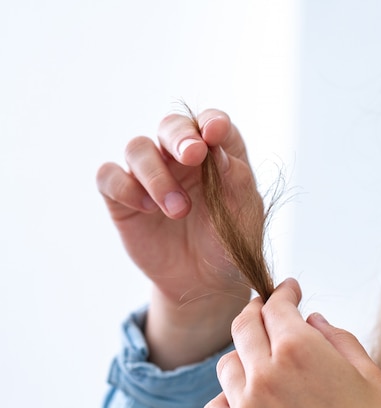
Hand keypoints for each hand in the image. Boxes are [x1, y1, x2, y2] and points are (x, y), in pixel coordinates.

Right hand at [96, 109, 257, 367]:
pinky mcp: (123, 198)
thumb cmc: (230, 243)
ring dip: (156, 174)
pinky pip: (109, 175)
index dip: (212, 121)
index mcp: (218, 154)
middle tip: (193, 155)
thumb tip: (218, 150)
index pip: (212, 122)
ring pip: (138, 148)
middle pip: (171, 125)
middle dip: (179, 136)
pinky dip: (124, 186)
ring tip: (178, 209)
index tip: (215, 132)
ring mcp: (151, 175)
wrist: (206, 284)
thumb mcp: (244, 216)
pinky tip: (146, 209)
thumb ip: (236, 180)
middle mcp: (182, 158)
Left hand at [203, 279, 380, 407]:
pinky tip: (248, 400)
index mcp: (299, 351)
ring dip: (244, 356)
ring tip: (263, 360)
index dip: (283, 292)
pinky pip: (217, 406)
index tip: (288, 289)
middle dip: (256, 311)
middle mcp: (264, 374)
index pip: (277, 306)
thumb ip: (339, 339)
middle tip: (265, 308)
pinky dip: (229, 399)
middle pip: (244, 325)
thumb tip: (314, 321)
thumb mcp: (370, 377)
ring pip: (227, 364)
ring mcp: (245, 407)